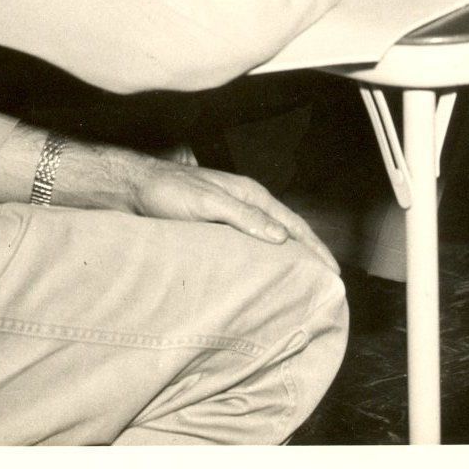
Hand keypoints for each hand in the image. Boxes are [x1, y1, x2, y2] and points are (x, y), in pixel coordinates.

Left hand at [130, 157, 338, 270]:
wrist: (135, 187)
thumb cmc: (168, 192)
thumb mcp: (207, 203)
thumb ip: (243, 217)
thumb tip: (281, 238)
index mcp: (251, 195)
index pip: (293, 224)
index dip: (315, 248)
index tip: (332, 271)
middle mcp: (246, 203)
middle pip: (288, 230)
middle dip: (310, 253)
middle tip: (326, 281)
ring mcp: (232, 214)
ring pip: (271, 237)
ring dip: (289, 257)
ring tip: (302, 281)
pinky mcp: (218, 226)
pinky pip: (252, 244)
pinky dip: (266, 258)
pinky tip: (264, 274)